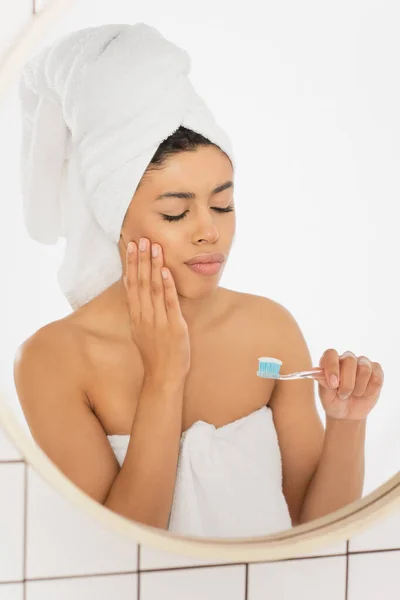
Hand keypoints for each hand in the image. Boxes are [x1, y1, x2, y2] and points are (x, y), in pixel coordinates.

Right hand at [122, 236, 190, 381]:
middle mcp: (144, 316)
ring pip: (154, 288)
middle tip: (141, 239)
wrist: (163, 377)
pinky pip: (169, 302)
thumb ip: (140, 312)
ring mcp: (158, 321)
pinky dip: (167, 285)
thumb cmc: (155, 355)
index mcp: (136, 316)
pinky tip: (166, 270)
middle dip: (141, 259)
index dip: (131, 265)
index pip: (131, 285)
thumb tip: (136, 293)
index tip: (130, 247)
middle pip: (141, 283)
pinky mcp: (173, 326)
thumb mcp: (141, 332)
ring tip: (154, 247)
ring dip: (153, 266)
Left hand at [312, 349, 383, 420]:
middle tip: (342, 394)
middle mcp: (347, 358)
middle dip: (347, 382)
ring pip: (364, 369)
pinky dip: (369, 391)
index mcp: (331, 360)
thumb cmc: (333, 401)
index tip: (332, 384)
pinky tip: (364, 395)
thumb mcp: (325, 395)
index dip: (332, 367)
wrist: (347, 414)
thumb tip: (318, 373)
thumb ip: (323, 383)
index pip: (331, 354)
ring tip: (353, 395)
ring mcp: (363, 363)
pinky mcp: (376, 371)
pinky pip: (376, 378)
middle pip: (349, 360)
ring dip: (358, 388)